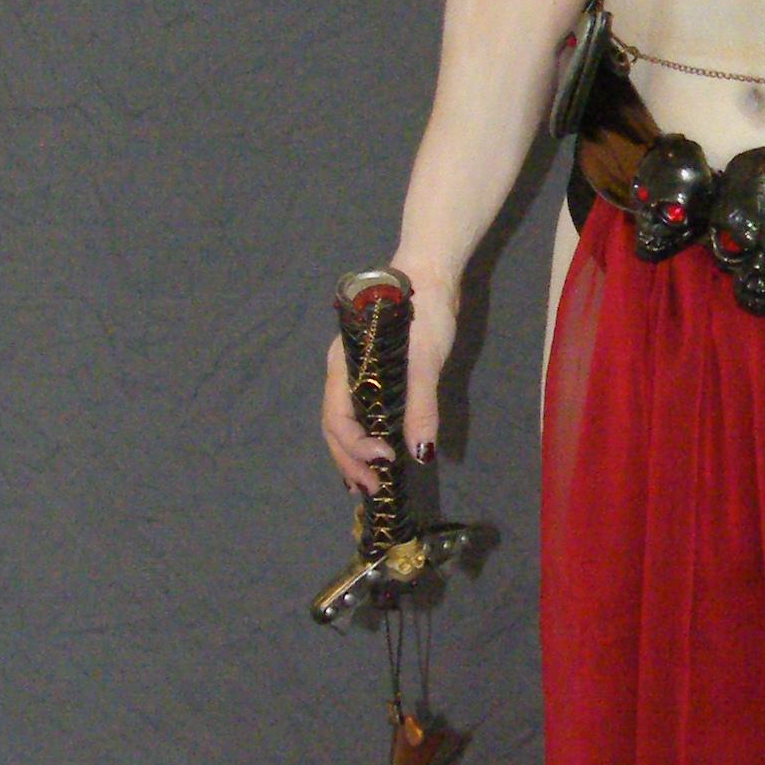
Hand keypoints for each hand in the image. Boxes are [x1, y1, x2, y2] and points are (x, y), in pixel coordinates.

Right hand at [319, 264, 459, 489]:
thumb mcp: (426, 361)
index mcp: (345, 366)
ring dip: (352, 454)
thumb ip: (421, 405)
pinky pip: (357, 410)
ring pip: (342, 420)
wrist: (430, 273)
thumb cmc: (424, 312)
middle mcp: (341, 371)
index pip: (338, 418)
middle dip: (349, 461)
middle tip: (372, 490)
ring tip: (366, 484)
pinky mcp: (371, 370)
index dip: (357, 447)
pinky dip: (361, 436)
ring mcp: (353, 371)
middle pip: (334, 426)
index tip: (386, 461)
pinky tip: (372, 453)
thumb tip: (420, 454)